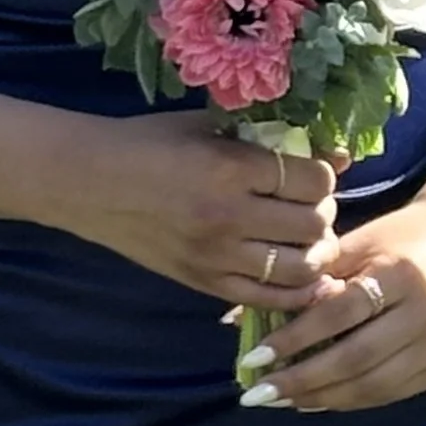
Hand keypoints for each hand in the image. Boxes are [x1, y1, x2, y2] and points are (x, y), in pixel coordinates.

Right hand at [61, 111, 345, 311]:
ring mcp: (215, 256)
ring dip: (314, 253)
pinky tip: (298, 275)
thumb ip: (270, 140)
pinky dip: (295, 290)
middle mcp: (227, 216)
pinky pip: (269, 298)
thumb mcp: (208, 128)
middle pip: (313, 224)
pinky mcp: (203, 283)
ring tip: (304, 240)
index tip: (310, 173)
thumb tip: (337, 156)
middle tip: (307, 206)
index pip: (312, 181)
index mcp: (229, 167)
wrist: (87, 182)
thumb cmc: (146, 144)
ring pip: (300, 267)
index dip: (323, 176)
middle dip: (321, 214)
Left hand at [235, 186, 425, 411]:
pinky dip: (350, 399)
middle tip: (258, 393)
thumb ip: (308, 280)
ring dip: (321, 397)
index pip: (339, 315)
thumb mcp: (356, 244)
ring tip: (281, 400)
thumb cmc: (399, 238)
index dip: (294, 339)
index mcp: (402, 274)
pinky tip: (318, 399)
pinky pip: (391, 393)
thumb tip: (242, 320)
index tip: (254, 358)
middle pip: (355, 359)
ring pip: (372, 385)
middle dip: (301, 380)